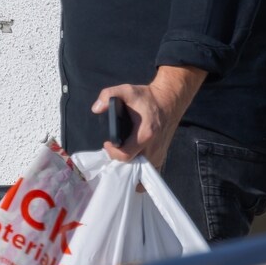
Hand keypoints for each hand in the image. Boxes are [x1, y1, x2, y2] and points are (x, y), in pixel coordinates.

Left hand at [92, 65, 206, 167]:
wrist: (169, 100)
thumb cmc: (148, 97)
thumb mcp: (127, 90)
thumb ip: (109, 95)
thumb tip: (96, 108)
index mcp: (145, 134)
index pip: (124, 155)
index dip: (111, 152)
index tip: (107, 143)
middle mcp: (153, 148)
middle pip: (130, 167)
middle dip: (119, 161)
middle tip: (115, 149)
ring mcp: (158, 154)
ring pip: (139, 173)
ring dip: (128, 168)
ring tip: (122, 154)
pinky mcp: (161, 157)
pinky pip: (149, 173)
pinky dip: (140, 174)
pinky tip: (133, 165)